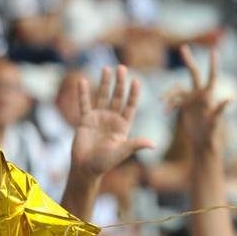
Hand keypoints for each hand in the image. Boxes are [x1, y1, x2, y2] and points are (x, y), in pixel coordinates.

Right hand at [69, 65, 152, 180]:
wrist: (86, 168)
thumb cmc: (104, 163)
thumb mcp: (121, 152)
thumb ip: (135, 145)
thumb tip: (153, 144)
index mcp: (123, 126)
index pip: (130, 106)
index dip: (134, 94)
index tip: (137, 81)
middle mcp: (112, 119)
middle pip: (117, 97)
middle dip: (120, 83)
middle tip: (121, 67)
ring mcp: (99, 118)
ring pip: (102, 96)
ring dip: (104, 82)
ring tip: (106, 68)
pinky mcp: (86, 120)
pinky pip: (84, 103)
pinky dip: (83, 93)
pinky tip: (83, 81)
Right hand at [171, 45, 228, 149]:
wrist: (202, 143)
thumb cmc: (212, 134)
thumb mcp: (215, 123)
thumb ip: (221, 110)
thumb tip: (232, 99)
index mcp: (210, 96)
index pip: (212, 77)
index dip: (213, 64)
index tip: (214, 51)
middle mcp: (200, 94)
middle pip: (194, 73)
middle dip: (188, 60)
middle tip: (183, 47)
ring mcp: (191, 99)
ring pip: (178, 88)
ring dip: (169, 93)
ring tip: (161, 101)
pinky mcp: (184, 105)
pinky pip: (173, 100)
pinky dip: (168, 104)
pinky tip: (164, 111)